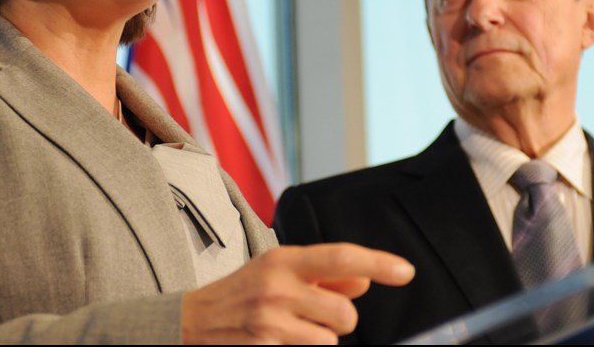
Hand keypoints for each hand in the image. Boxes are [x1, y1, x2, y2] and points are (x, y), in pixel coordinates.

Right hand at [180, 243, 414, 343]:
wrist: (187, 322)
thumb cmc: (240, 295)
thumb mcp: (277, 272)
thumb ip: (322, 276)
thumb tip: (363, 282)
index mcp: (284, 260)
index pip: (342, 256)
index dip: (379, 263)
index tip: (406, 272)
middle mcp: (278, 287)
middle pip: (345, 313)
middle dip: (339, 321)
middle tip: (313, 317)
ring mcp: (269, 323)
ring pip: (330, 341)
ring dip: (319, 341)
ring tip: (290, 332)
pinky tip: (277, 343)